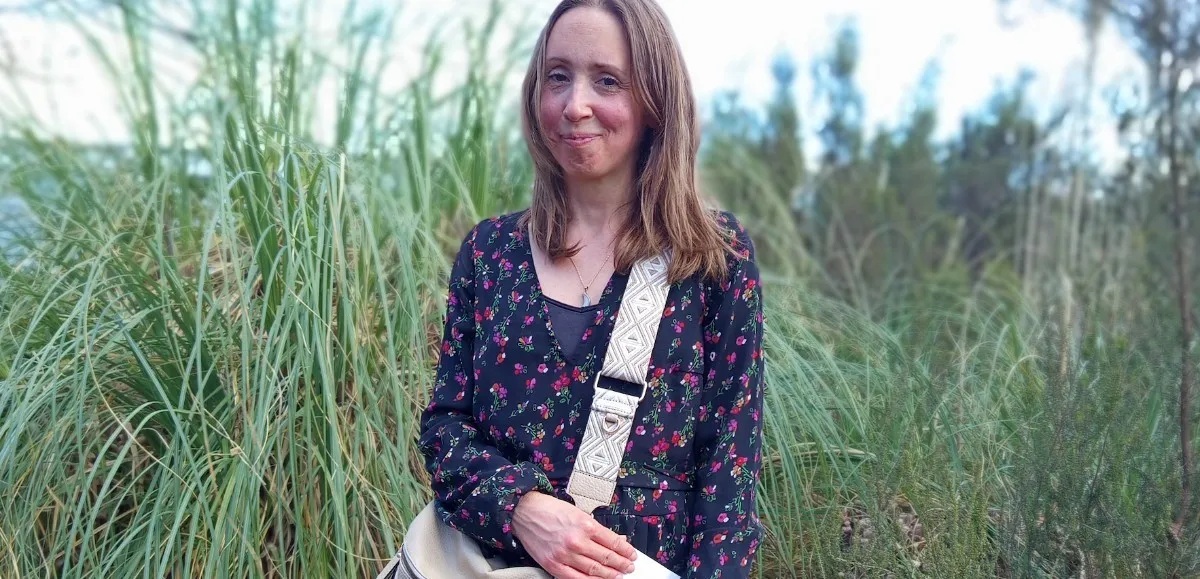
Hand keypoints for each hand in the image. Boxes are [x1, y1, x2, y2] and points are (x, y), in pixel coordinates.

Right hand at [511, 491, 636, 578]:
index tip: (631, 554)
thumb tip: (614, 540)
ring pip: (594, 570)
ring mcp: (565, 555)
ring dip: (609, 575)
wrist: (524, 511)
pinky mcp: (553, 565)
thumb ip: (596, 528)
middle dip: (621, 564)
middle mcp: (577, 541)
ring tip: (618, 575)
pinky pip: (575, 578)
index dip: (625, 550)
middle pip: (606, 558)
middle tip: (629, 567)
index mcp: (585, 525)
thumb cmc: (550, 510)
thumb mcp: (578, 512)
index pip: (613, 542)